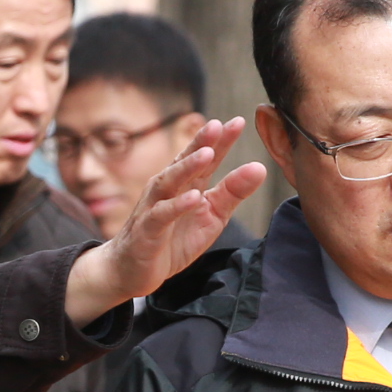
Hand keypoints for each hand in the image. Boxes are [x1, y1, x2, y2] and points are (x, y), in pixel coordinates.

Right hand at [63, 119, 269, 323]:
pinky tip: (193, 197)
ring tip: (206, 154)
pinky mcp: (147, 230)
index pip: (205, 158)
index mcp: (187, 184)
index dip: (220, 140)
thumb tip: (259, 167)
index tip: (238, 121)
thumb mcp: (211, 216)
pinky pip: (162, 214)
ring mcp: (155, 207)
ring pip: (170, 181)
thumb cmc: (172, 239)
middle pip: (184, 161)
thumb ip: (233, 193)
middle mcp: (168, 189)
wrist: (132, 269)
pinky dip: (177, 205)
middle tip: (217, 125)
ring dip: (187, 167)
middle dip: (200, 142)